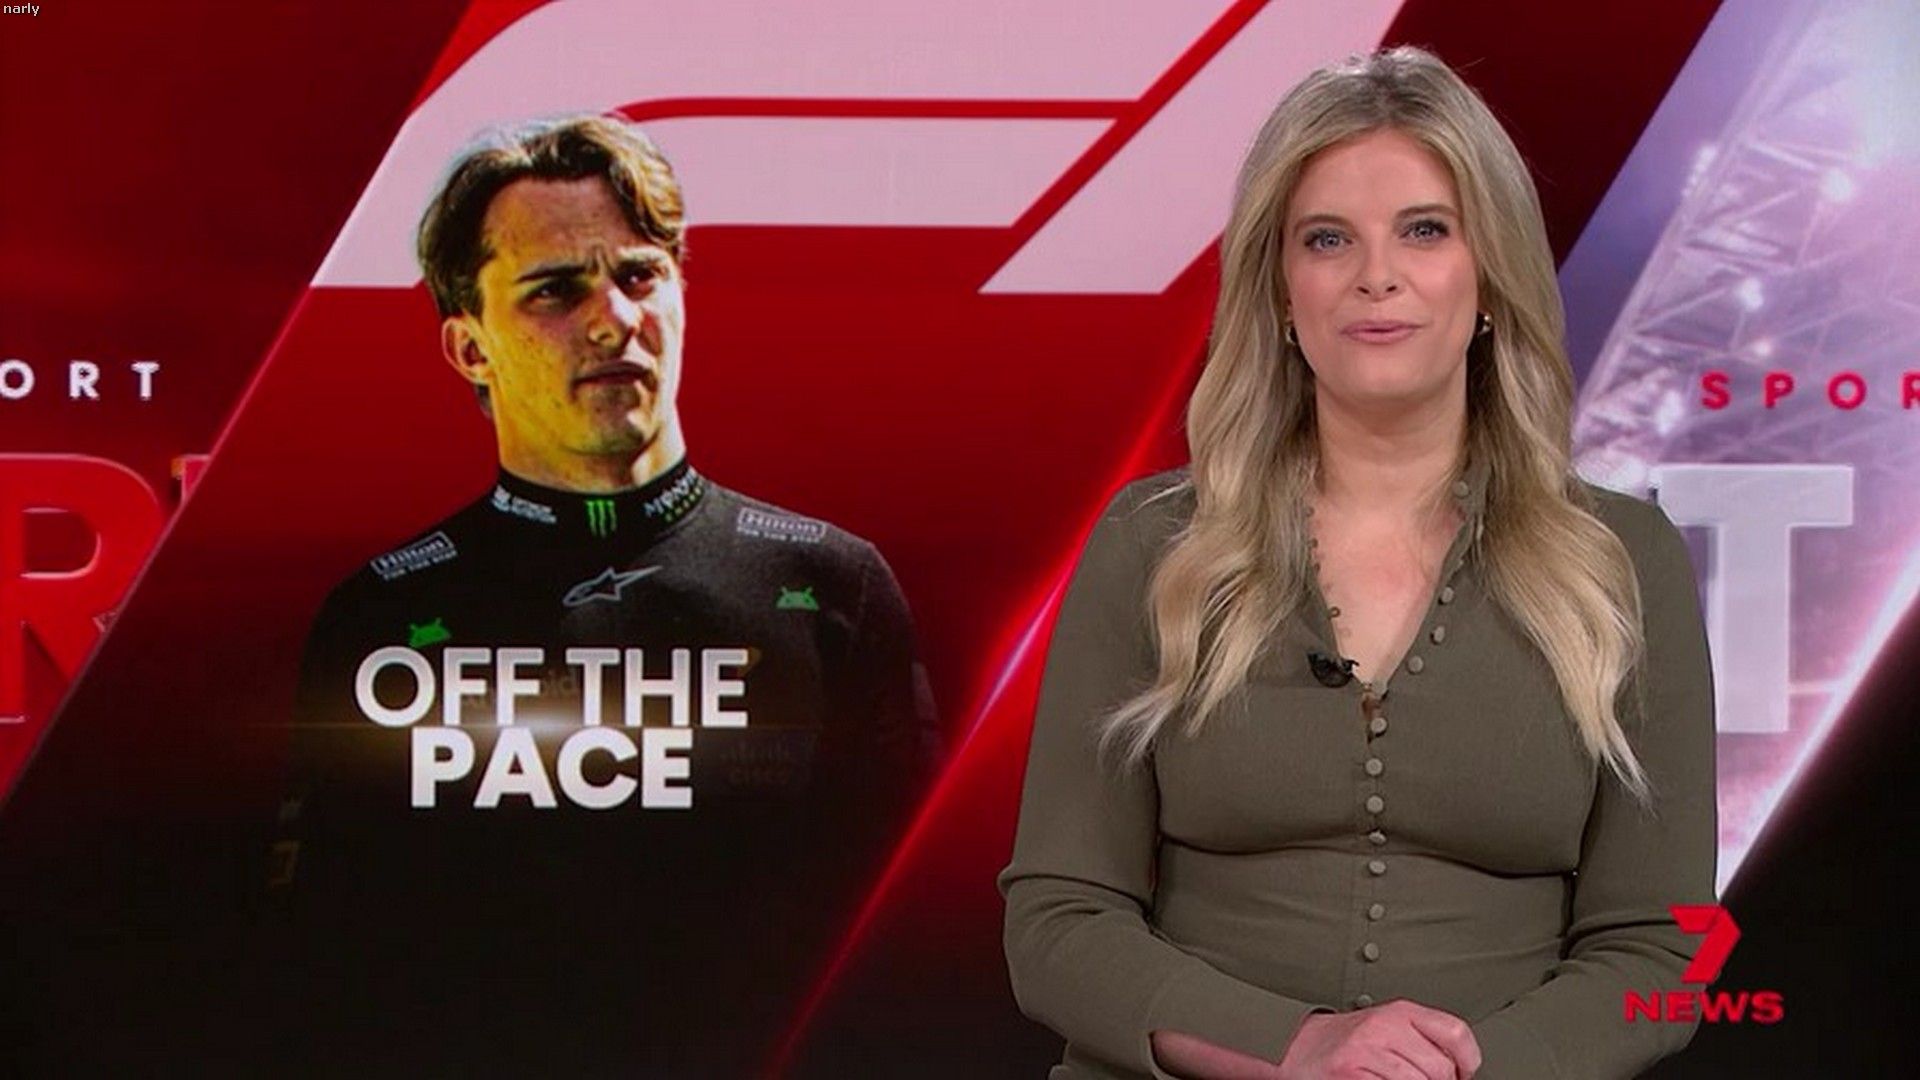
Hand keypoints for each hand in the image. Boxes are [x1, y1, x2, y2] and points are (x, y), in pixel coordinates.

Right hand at [1276, 1000, 1480, 1079]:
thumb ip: (1420, 1039)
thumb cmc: (1345, 1045)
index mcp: (1398, 1011)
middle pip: (1440, 1068)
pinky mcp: (1350, 1074)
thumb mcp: (1386, 1028)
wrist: (1295, 1051)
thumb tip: (1459, 1068)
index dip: (1467, 1061)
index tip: (1462, 1073)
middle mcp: (1383, 1027)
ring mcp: (1366, 1052)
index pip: (1455, 1033)